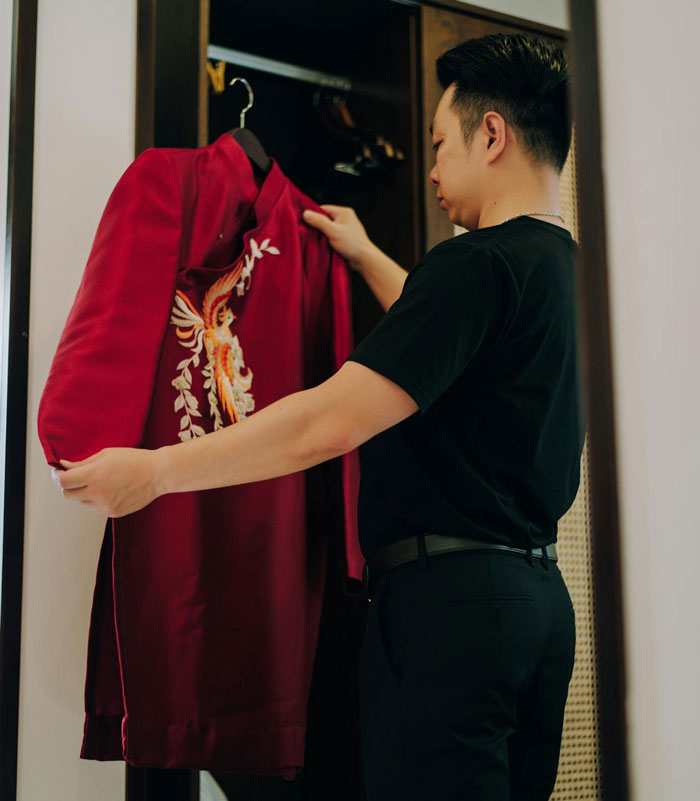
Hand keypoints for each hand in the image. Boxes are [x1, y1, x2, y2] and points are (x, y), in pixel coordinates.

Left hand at [51, 447, 165, 517]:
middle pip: (68, 493)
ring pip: (82, 501)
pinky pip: (95, 507)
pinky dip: (96, 499)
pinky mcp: (113, 513)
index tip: (58, 472)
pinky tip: (110, 489)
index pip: (63, 481)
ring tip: (100, 481)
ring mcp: (106, 506)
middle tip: (76, 475)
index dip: (57, 476)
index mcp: (95, 475)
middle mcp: (98, 493)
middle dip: (69, 484)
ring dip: (83, 492)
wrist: (158, 474)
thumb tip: (64, 466)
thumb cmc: (134, 460)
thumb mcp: (106, 455)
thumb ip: (83, 463)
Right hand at [302, 204, 373, 270]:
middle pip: (324, 219)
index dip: (313, 215)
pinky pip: (331, 236)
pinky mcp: (343, 238)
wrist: (364, 259)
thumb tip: (305, 213)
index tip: (304, 222)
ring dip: (321, 234)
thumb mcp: (333, 231)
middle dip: (317, 226)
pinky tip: (321, 245)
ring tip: (316, 240)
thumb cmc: (352, 244)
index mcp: (344, 212)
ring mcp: (344, 229)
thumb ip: (319, 222)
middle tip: (309, 233)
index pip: (323, 209)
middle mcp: (344, 218)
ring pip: (327, 228)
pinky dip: (326, 240)